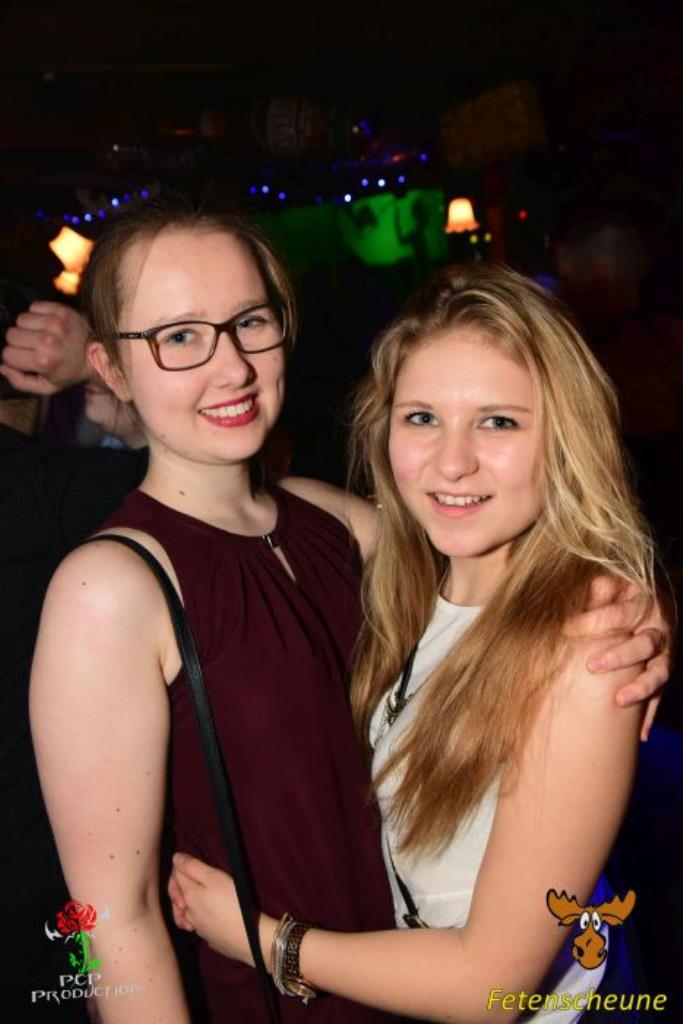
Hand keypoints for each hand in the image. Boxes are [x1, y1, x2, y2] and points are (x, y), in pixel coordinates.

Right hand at [0, 301, 90, 394]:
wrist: (96, 356)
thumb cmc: (68, 372)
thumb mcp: (46, 387)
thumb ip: (20, 381)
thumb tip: (2, 367)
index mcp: (44, 361)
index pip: (7, 354)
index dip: (14, 358)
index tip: (25, 360)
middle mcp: (48, 341)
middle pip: (11, 335)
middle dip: (18, 342)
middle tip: (33, 347)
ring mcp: (55, 323)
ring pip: (20, 319)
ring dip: (27, 327)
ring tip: (40, 335)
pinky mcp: (61, 310)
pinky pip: (33, 307)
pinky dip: (36, 315)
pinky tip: (46, 325)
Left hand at [170, 853, 264, 963]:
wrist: (248, 938)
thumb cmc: (233, 903)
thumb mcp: (214, 878)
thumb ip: (193, 867)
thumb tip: (175, 858)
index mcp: (188, 896)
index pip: (176, 875)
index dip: (182, 864)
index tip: (193, 860)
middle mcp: (187, 913)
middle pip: (176, 895)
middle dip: (179, 884)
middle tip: (193, 876)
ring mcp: (197, 928)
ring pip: (184, 912)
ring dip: (185, 903)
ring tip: (194, 899)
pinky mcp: (208, 937)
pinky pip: (197, 924)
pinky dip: (197, 917)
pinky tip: (206, 916)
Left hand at [564, 576, 670, 739]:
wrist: (656, 605)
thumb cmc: (624, 595)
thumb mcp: (615, 584)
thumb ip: (601, 588)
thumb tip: (589, 586)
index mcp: (645, 604)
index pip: (622, 613)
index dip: (595, 620)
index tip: (566, 628)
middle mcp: (659, 631)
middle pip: (644, 644)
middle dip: (619, 656)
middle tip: (591, 666)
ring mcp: (666, 655)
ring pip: (660, 673)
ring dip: (640, 688)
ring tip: (620, 701)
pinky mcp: (664, 675)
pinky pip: (661, 697)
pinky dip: (650, 715)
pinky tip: (640, 735)